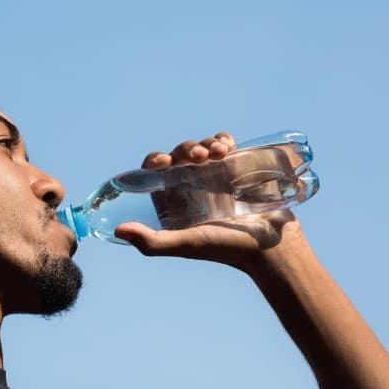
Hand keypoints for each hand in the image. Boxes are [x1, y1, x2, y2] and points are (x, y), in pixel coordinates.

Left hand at [112, 132, 300, 270]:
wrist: (271, 245)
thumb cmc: (228, 248)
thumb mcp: (187, 245)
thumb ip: (153, 243)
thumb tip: (117, 230)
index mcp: (173, 201)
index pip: (154, 171)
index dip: (156, 161)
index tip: (166, 161)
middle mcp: (190, 187)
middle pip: (178, 155)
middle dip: (186, 148)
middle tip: (200, 156)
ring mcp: (214, 176)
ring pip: (201, 146)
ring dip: (206, 142)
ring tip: (219, 152)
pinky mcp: (236, 169)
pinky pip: (223, 144)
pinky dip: (223, 139)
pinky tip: (228, 146)